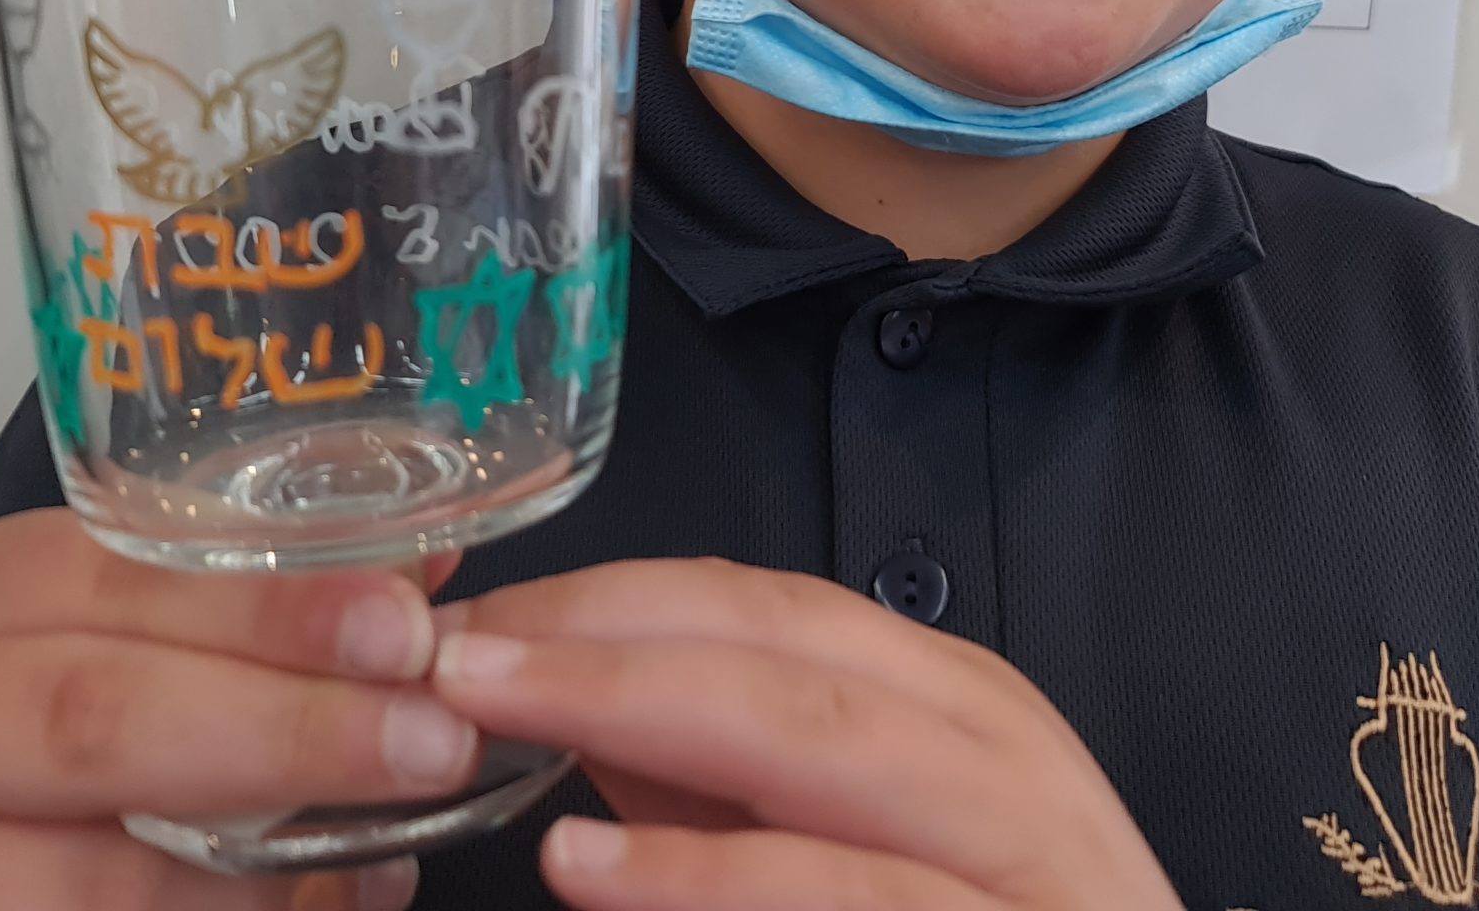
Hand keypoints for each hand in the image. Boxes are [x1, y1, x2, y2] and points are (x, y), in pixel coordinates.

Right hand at [0, 509, 468, 909]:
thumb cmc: (22, 768)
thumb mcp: (119, 661)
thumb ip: (247, 628)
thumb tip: (424, 584)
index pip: (123, 577)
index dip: (272, 604)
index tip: (407, 625)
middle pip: (100, 716)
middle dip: (284, 729)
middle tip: (429, 740)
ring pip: (95, 870)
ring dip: (259, 873)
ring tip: (386, 853)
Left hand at [429, 558, 1185, 910]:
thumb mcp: (845, 847)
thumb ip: (718, 784)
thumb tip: (568, 701)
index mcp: (954, 706)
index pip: (768, 608)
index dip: (609, 597)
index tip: (475, 620)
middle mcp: (999, 752)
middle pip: (786, 646)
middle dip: (603, 631)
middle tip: (454, 648)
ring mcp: (1025, 848)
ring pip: (817, 740)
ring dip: (634, 707)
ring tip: (495, 710)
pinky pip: (853, 892)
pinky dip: (710, 875)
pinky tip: (591, 862)